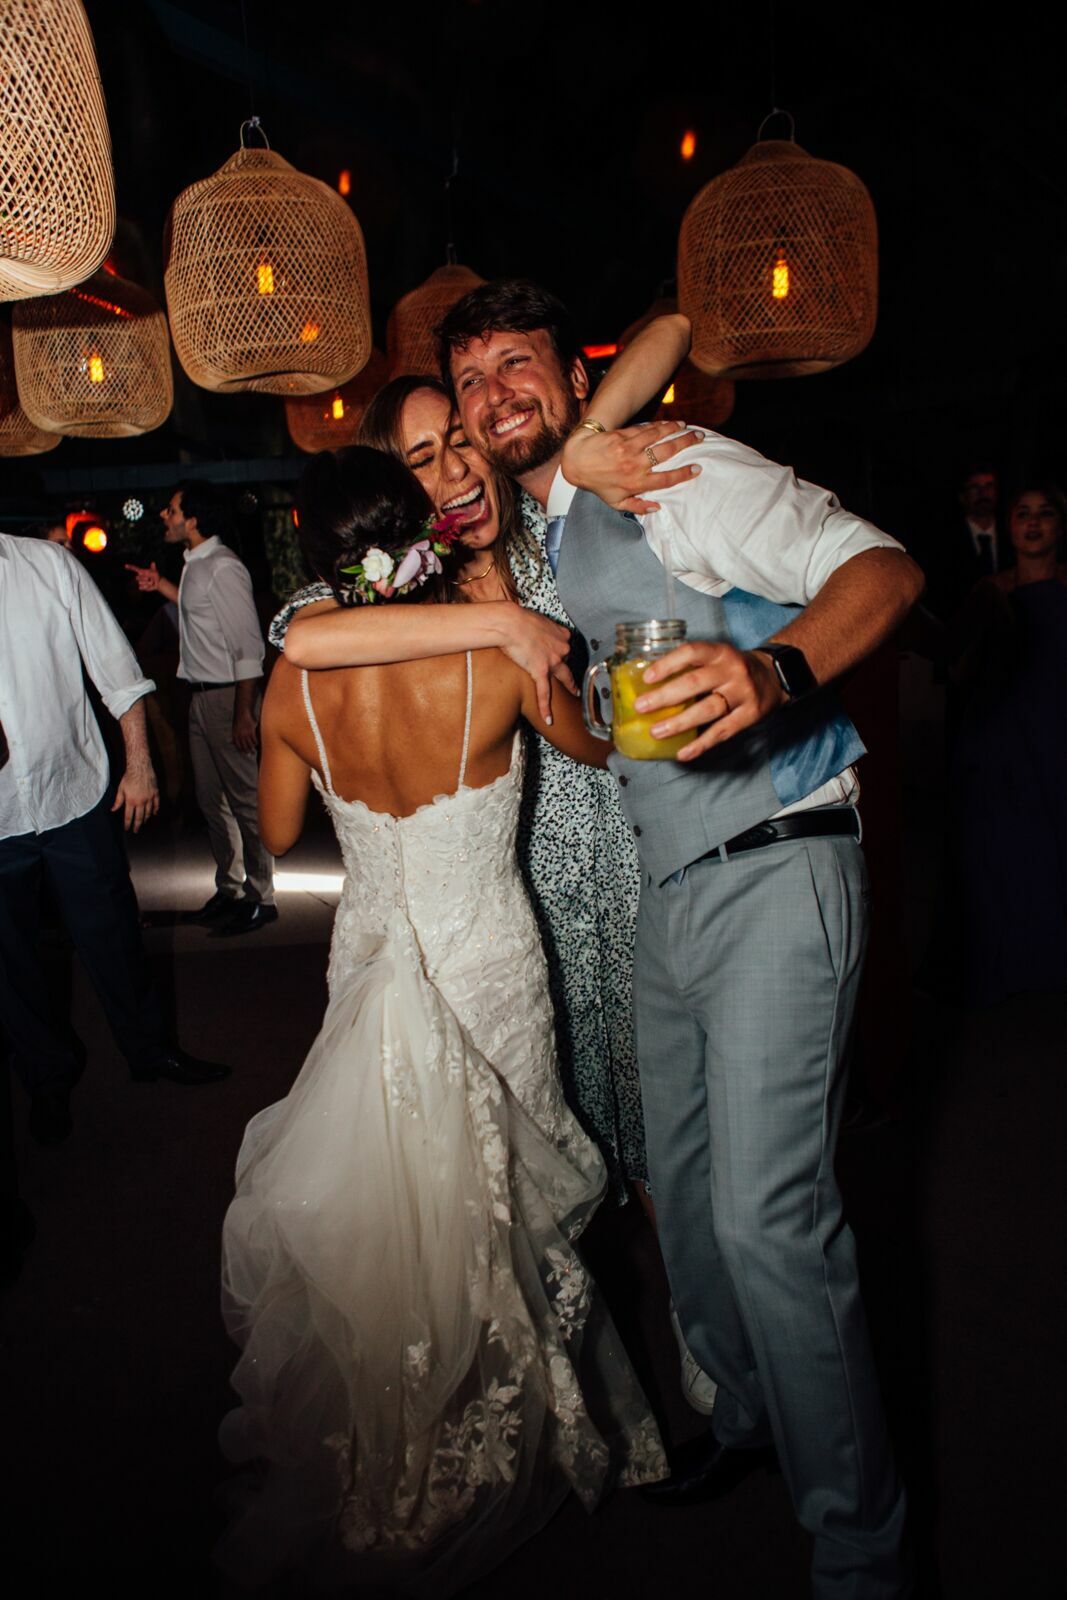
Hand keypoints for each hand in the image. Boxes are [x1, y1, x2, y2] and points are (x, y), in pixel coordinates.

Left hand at [112, 760, 159, 831]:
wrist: (140, 768)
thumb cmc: (129, 777)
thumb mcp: (120, 789)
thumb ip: (118, 801)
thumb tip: (113, 809)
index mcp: (131, 801)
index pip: (129, 816)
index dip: (128, 824)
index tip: (127, 829)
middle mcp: (141, 802)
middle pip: (139, 817)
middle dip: (137, 825)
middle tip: (136, 831)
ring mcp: (149, 798)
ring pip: (148, 812)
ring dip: (146, 818)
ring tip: (144, 822)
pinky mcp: (155, 794)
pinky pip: (156, 804)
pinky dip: (155, 810)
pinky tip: (154, 814)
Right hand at [125, 561, 161, 591]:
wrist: (158, 583)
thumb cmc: (156, 576)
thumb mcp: (155, 572)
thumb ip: (153, 568)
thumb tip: (153, 562)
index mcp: (141, 571)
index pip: (134, 568)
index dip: (130, 567)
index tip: (125, 565)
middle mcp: (139, 576)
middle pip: (138, 578)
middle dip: (144, 578)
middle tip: (150, 578)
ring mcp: (140, 582)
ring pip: (140, 583)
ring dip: (147, 583)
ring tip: (151, 582)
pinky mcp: (141, 587)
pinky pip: (141, 587)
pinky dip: (146, 587)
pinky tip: (149, 586)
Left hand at [232, 708, 258, 752]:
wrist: (242, 711)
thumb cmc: (238, 719)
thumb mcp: (234, 728)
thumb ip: (233, 736)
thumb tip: (230, 742)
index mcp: (235, 734)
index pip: (237, 745)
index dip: (241, 750)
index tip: (244, 752)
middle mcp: (240, 735)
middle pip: (244, 746)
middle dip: (247, 750)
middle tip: (251, 753)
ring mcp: (245, 733)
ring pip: (249, 744)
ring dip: (252, 748)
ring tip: (254, 750)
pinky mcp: (251, 731)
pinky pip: (254, 739)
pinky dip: (256, 742)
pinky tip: (257, 743)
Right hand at [498, 605, 576, 722]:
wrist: (510, 623)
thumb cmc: (518, 618)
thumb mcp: (536, 618)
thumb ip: (541, 627)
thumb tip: (537, 628)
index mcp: (562, 635)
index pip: (565, 646)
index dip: (560, 651)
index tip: (559, 653)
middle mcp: (561, 648)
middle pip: (567, 662)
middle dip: (567, 669)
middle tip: (573, 677)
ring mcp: (553, 661)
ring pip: (564, 678)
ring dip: (570, 687)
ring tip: (574, 694)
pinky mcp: (540, 671)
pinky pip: (544, 693)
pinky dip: (546, 707)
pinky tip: (549, 719)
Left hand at [562, 420, 704, 514]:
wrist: (577, 462)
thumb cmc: (598, 483)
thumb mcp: (615, 502)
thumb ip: (637, 507)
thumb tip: (657, 508)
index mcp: (635, 484)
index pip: (665, 480)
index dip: (683, 474)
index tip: (697, 468)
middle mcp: (634, 466)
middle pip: (666, 453)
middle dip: (685, 443)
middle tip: (699, 438)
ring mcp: (628, 449)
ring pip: (657, 436)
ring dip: (674, 429)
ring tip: (686, 426)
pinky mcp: (622, 436)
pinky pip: (644, 429)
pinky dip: (658, 425)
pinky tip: (668, 423)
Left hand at [634, 642, 786, 760]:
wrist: (775, 677)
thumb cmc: (734, 669)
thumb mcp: (717, 657)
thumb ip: (692, 665)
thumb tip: (650, 684)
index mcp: (720, 653)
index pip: (691, 652)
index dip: (667, 664)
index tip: (647, 678)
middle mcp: (732, 671)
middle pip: (695, 683)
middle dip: (665, 696)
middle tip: (642, 707)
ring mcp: (742, 693)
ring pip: (708, 709)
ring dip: (679, 723)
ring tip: (656, 731)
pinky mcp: (750, 715)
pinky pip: (722, 731)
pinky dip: (701, 744)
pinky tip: (683, 753)